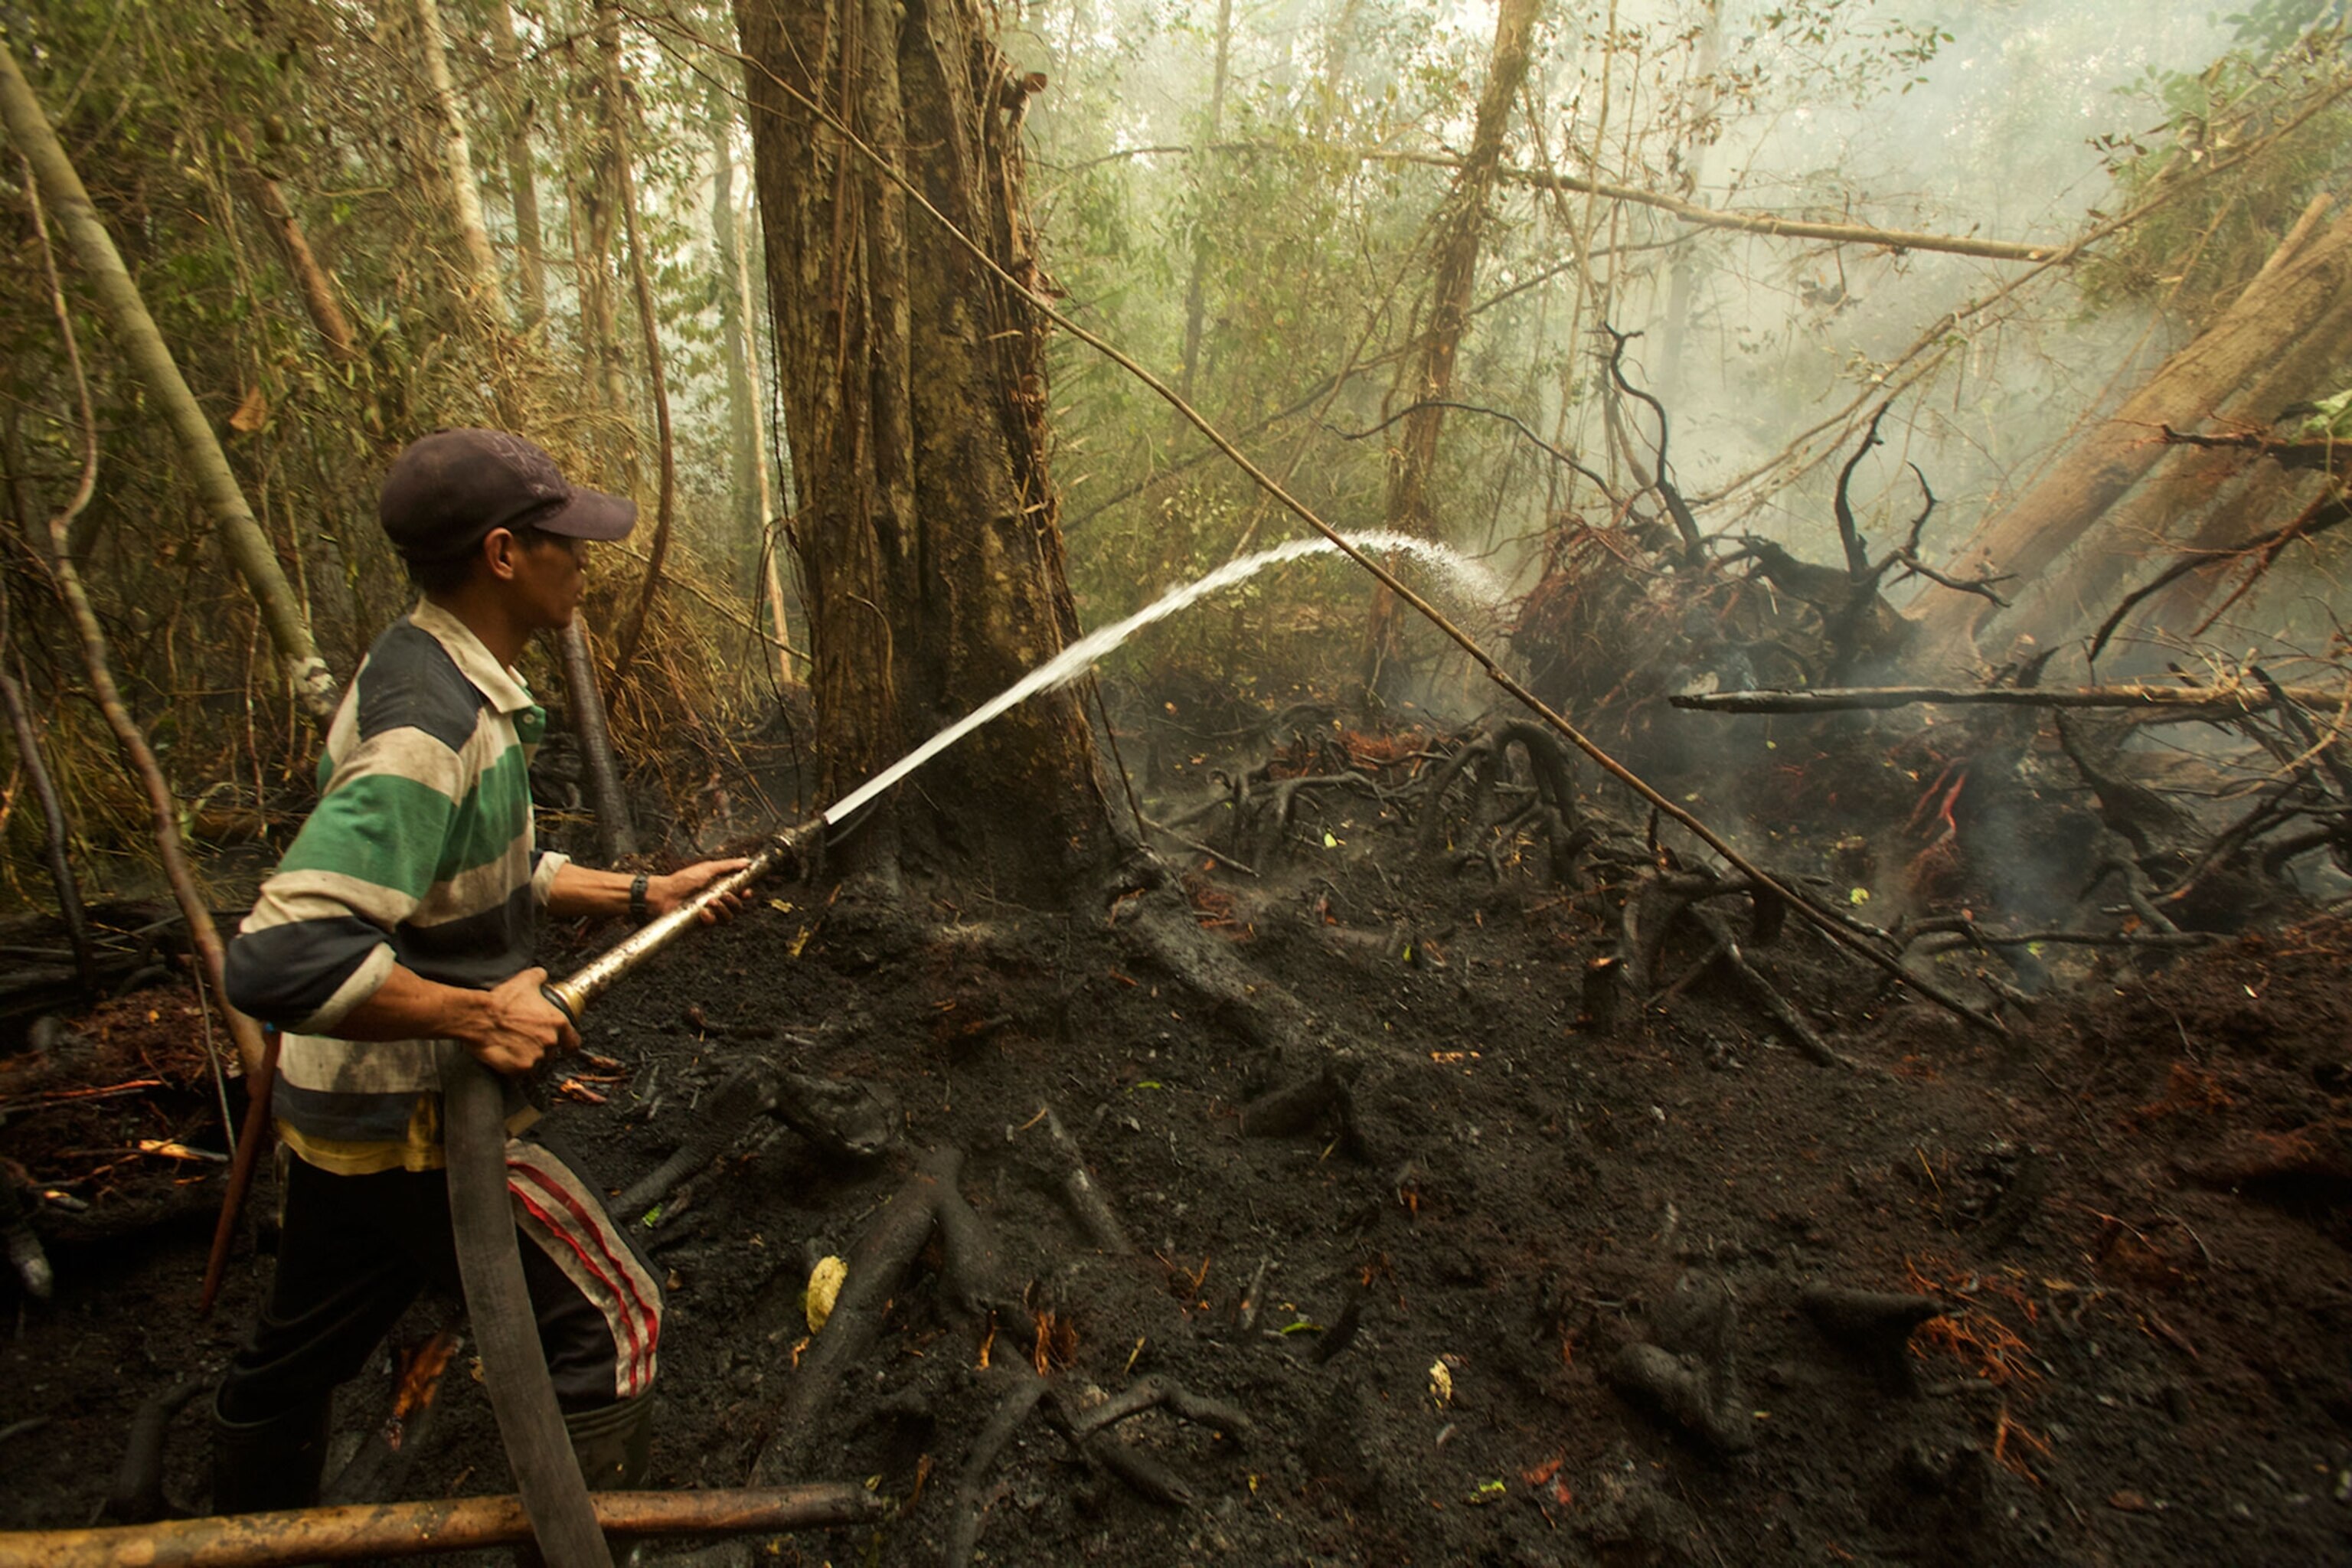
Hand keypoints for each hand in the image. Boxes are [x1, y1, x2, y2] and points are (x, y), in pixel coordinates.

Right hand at [460, 967, 579, 1073]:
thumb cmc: (502, 1001)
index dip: (568, 1043)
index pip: (573, 1042)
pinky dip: (515, 1065)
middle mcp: (550, 1041)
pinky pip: (521, 1071)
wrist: (479, 1017)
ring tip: (514, 1045)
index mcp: (557, 1022)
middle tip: (526, 1039)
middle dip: (541, 1047)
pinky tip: (507, 1053)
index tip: (563, 1045)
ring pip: (536, 1062)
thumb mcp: (525, 981)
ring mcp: (536, 1056)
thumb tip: (542, 975)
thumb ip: (539, 977)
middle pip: (552, 1052)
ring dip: (528, 1056)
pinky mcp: (520, 1068)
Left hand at [650, 858, 753, 923]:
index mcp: (721, 886)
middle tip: (724, 895)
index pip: (740, 892)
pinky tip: (702, 912)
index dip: (746, 893)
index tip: (746, 891)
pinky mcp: (703, 923)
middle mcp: (718, 900)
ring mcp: (711, 913)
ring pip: (728, 917)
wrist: (664, 895)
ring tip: (710, 902)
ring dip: (722, 909)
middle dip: (734, 901)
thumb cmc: (683, 879)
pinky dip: (710, 918)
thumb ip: (728, 866)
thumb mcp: (708, 868)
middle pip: (738, 906)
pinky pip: (714, 924)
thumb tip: (746, 861)